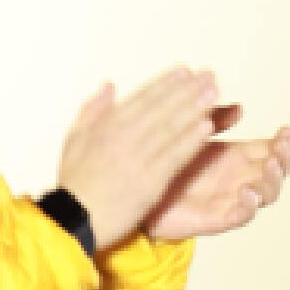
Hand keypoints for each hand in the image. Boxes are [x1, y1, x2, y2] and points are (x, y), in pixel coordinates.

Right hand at [57, 70, 223, 254]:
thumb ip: (93, 110)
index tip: (185, 70)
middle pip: (161, 108)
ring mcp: (138, 159)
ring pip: (171, 128)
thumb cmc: (75, 182)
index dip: (165, 83)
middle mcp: (123, 138)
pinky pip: (175, 156)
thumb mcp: (74, 139)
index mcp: (106, 126)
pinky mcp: (150, 182)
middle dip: (187, 90)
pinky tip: (207, 126)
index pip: (142, 98)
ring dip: (195, 109)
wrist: (75, 220)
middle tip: (209, 76)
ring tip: (214, 93)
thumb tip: (110, 85)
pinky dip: (192, 140)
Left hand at [145, 118, 289, 241]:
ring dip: (273, 182)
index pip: (271, 150)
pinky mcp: (216, 218)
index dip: (283, 142)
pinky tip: (248, 192)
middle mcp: (238, 177)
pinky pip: (240, 216)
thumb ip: (215, 120)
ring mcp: (230, 199)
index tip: (285, 130)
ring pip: (266, 195)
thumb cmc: (166, 161)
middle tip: (279, 150)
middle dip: (284, 160)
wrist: (136, 190)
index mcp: (236, 156)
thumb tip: (239, 107)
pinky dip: (249, 206)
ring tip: (269, 167)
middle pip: (276, 172)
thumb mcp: (192, 133)